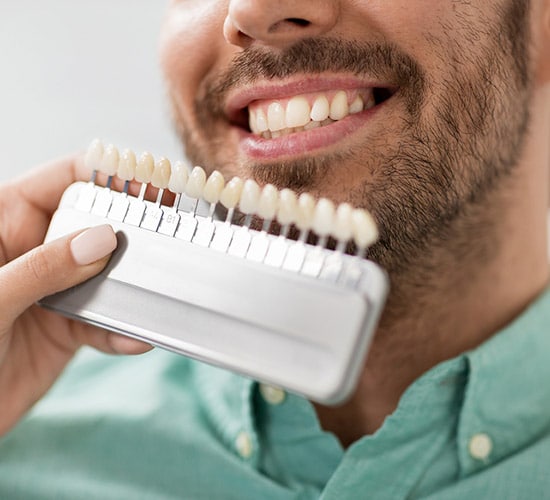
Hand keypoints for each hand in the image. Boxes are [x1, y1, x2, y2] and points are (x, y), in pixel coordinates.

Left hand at [0, 155, 151, 435]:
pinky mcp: (66, 328)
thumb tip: (102, 239)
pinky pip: (103, 322)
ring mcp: (52, 289)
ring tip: (158, 292)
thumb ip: (43, 267)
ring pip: (106, 274)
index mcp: (4, 223)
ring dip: (132, 286)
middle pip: (94, 225)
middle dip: (131, 230)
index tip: (151, 181)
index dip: (107, 175)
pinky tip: (135, 337)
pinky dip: (122, 330)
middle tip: (169, 234)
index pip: (62, 180)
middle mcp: (33, 251)